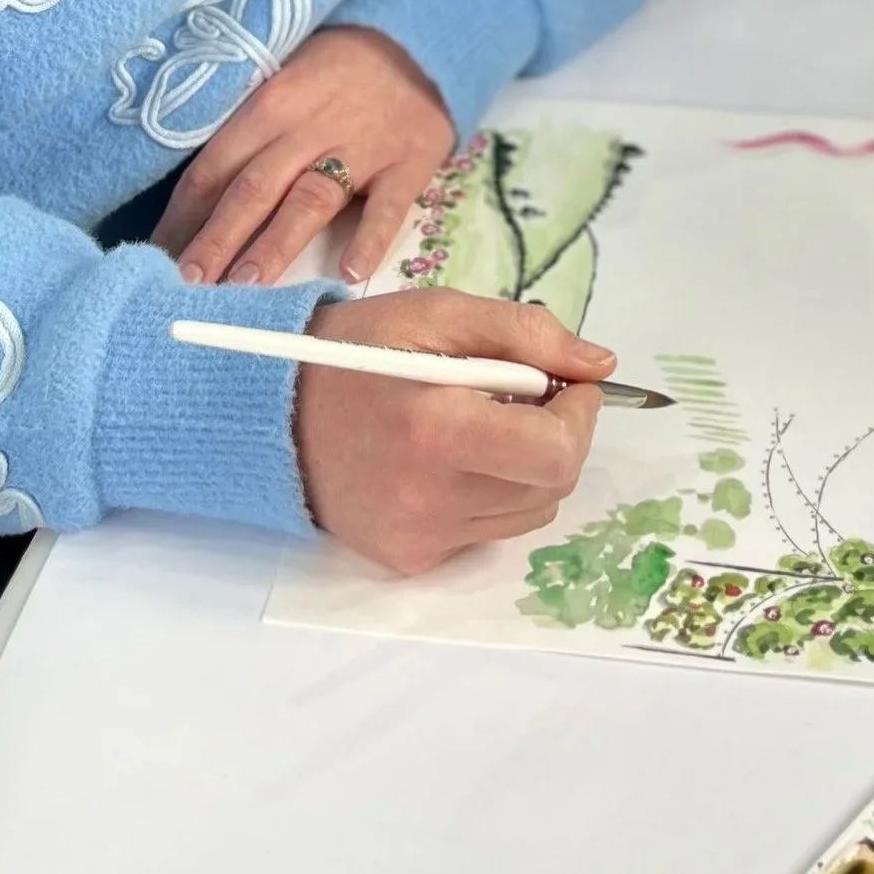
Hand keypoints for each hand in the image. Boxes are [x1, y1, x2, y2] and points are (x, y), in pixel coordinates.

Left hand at [151, 24, 453, 287]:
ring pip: (309, 200)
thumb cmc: (333, 74)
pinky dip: (369, 239)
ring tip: (245, 289)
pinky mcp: (407, 162)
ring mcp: (361, 146)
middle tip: (187, 287)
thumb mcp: (281, 87)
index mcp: (268, 106)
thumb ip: (245, 139)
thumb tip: (191, 204)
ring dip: (275, 245)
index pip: (213, 168)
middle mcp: (308, 127)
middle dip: (216, 240)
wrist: (416, 44)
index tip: (155, 261)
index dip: (182, 217)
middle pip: (252, 189)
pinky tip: (351, 274)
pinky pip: (388, 206)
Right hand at [295, 290, 612, 575]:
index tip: (567, 384)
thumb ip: (525, 333)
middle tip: (530, 397)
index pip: (555, 452)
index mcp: (436, 429)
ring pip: (527, 513)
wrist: (272, 412)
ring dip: (526, 468)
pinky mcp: (410, 559)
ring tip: (484, 425)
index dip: (579, 415)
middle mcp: (429, 497)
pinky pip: (485, 532)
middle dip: (558, 437)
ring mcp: (419, 536)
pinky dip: (488, 494)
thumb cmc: (357, 351)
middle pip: (551, 487)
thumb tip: (601, 365)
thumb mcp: (437, 314)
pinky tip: (450, 460)